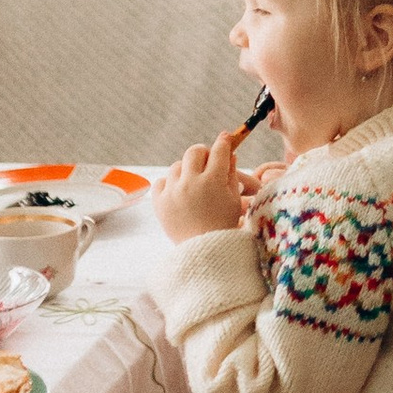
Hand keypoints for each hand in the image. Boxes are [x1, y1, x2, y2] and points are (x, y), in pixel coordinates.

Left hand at [157, 128, 248, 242]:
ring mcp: (172, 192)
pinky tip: (179, 192)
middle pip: (194, 152)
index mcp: (213, 181)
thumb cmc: (223, 226)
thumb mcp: (233, 200)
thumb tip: (229, 153)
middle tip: (208, 162)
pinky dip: (169, 184)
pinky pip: (161, 182)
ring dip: (187, 170)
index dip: (224, 142)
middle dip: (203, 154)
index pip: (219, 150)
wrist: (203, 253)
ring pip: (177, 166)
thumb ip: (231, 173)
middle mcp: (190, 183)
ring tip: (194, 183)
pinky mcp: (159, 203)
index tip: (225, 139)